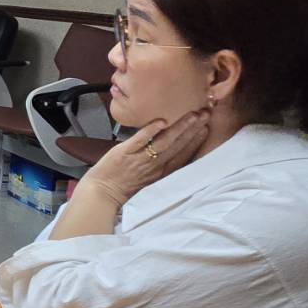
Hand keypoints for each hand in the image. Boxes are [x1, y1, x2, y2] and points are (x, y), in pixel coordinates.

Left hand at [81, 108, 210, 205]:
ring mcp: (140, 159)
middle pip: (178, 146)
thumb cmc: (124, 187)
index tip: (206, 128)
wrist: (101, 193)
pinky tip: (161, 122)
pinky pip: (139, 140)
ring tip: (192, 115)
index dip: (196, 141)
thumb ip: (160, 167)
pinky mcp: (124, 153)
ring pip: (164, 142)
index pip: (183, 155)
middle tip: (206, 114)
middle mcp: (154, 166)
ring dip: (179, 128)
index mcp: (162, 173)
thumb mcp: (149, 180)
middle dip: (193, 129)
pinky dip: (150, 131)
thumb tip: (172, 151)